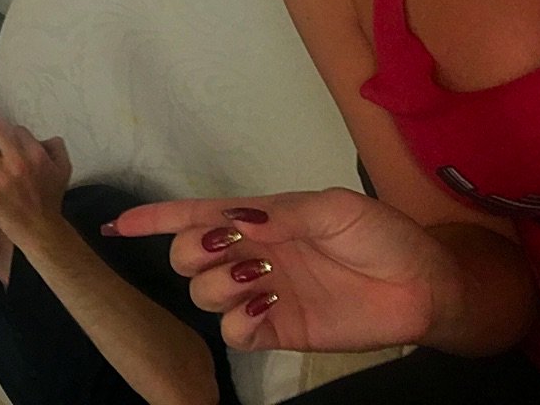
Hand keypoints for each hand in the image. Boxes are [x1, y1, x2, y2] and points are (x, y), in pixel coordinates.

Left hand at [0, 89, 72, 244]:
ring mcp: (1, 176)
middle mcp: (17, 161)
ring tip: (7, 179)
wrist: (39, 228)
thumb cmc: (51, 197)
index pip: (18, 130)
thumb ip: (55, 147)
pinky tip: (3, 193)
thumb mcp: (64, 169)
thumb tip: (41, 137)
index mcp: (36, 153)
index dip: (17, 136)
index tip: (13, 135)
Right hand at [110, 188, 461, 353]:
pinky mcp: (275, 328)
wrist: (421, 286)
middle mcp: (251, 253)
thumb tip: (233, 218)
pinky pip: (231, 331)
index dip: (157, 218)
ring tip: (262, 278)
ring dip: (218, 282)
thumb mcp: (335, 209)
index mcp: (261, 218)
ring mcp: (260, 292)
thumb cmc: (382, 235)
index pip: (197, 214)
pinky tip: (266, 306)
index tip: (118, 225)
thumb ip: (283, 215)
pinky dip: (235, 319)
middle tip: (231, 248)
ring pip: (201, 292)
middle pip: (187, 253)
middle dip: (192, 248)